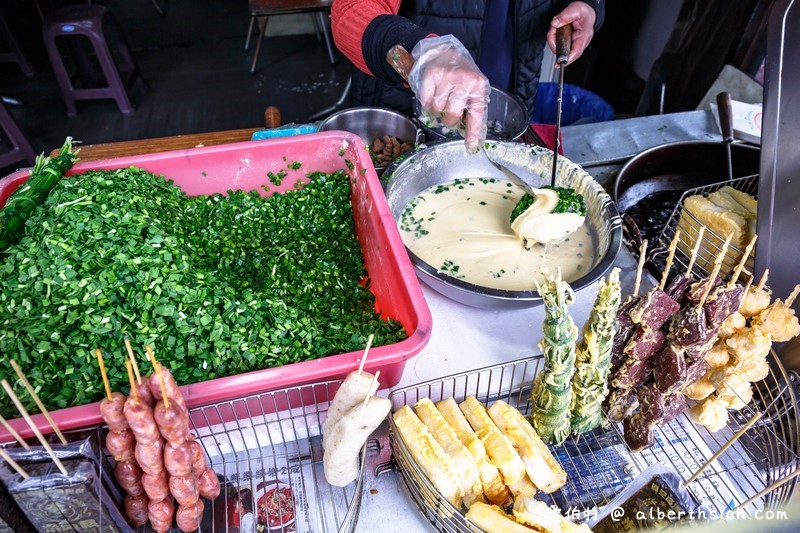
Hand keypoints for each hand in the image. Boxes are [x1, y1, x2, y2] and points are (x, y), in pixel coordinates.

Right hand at [408, 36, 490, 153]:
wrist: (447, 52)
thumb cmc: (463, 76)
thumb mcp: (474, 90)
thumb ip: (473, 110)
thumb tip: (471, 139)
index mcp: (479, 87)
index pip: (476, 114)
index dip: (473, 132)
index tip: (471, 146)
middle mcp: (464, 81)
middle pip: (452, 114)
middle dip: (449, 120)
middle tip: (449, 116)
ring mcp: (447, 77)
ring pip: (437, 109)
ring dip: (436, 111)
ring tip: (441, 102)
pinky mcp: (432, 74)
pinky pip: (425, 100)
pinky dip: (427, 104)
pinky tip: (432, 97)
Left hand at [547, 2, 596, 64]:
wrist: (585, 13)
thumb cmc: (584, 13)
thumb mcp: (576, 9)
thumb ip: (565, 16)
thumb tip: (555, 24)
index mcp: (584, 36)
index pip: (576, 52)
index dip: (567, 59)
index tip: (558, 63)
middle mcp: (579, 43)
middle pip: (564, 51)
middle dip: (554, 41)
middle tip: (553, 30)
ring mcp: (573, 44)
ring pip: (559, 48)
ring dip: (553, 38)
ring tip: (556, 27)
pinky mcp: (568, 44)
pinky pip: (558, 45)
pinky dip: (554, 37)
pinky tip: (556, 30)